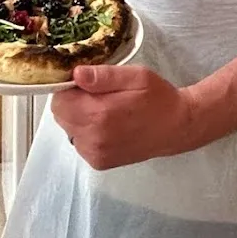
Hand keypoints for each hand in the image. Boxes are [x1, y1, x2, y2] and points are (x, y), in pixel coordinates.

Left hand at [51, 64, 198, 170]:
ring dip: (80, 117)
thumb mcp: (136, 76)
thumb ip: (104, 76)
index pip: (59, 100)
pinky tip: (108, 126)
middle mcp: (93, 138)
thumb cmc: (158, 98)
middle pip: (61, 115)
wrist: (177, 128)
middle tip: (100, 95)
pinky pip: (80, 142)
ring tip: (106, 110)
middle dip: (73, 102)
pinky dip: (87, 132)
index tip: (87, 84)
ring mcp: (95, 154)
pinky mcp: (99, 163)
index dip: (69, 88)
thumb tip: (76, 74)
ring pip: (69, 128)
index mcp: (99, 114)